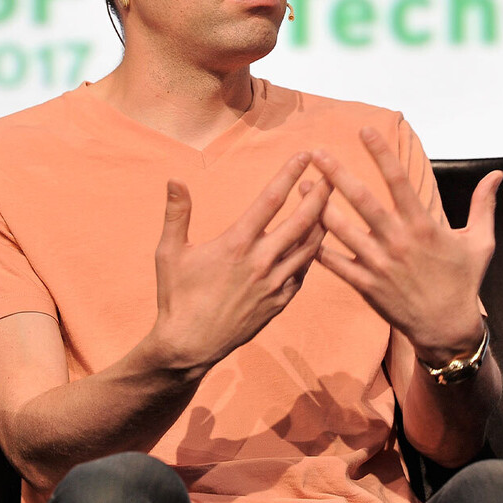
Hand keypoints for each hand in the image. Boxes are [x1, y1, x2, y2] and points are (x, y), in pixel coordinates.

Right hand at [149, 152, 330, 374]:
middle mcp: (261, 261)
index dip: (289, 174)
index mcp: (236, 244)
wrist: (189, 347)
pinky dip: (312, 254)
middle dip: (321, 194)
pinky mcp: (280, 303)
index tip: (304, 155)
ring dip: (322, 222)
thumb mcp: (169, 253)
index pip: (271, 200)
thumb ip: (177, 214)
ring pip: (310, 247)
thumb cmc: (176, 297)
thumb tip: (175, 179)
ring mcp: (274, 284)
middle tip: (333, 173)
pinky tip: (315, 242)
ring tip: (330, 203)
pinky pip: (304, 272)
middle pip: (302, 221)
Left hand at [311, 128, 502, 363]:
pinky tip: (301, 229)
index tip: (364, 131)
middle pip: (362, 201)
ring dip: (319, 206)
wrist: (448, 329)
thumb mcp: (480, 242)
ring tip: (302, 184)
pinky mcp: (366, 286)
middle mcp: (398, 242)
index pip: (399, 181)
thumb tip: (498, 174)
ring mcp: (379, 265)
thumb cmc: (464, 283)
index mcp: (423, 226)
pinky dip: (317, 247)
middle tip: (316, 152)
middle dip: (337, 174)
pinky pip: (336, 264)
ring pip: (342, 230)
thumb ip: (484, 205)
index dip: (381, 154)